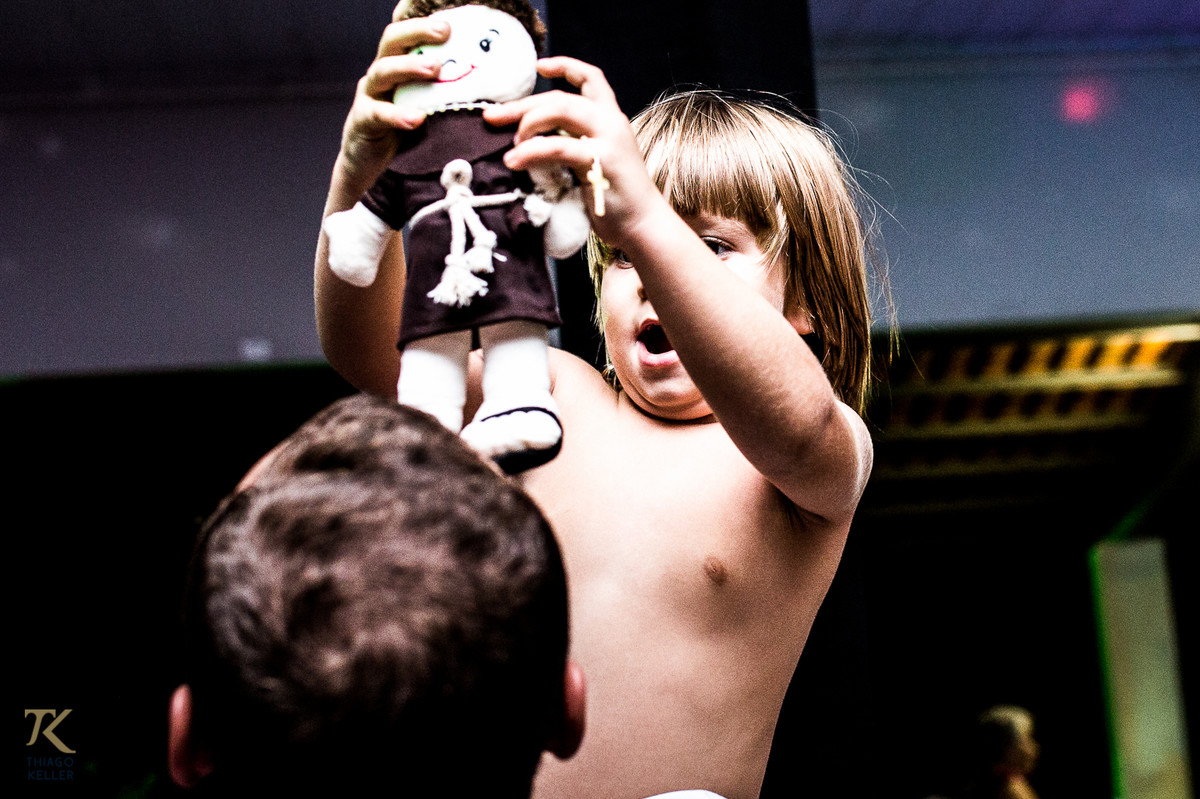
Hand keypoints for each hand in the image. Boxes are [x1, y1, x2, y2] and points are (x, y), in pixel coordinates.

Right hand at [337, 7, 449, 186]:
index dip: (421, 18)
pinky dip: (397, 114)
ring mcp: (369, 95)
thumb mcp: (431, 109)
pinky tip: (416, 118)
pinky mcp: (362, 121)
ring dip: (409, 66)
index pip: (408, 34)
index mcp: (400, 65)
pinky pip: (377, 114)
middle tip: (446, 31)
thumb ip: (453, 94)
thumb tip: (498, 88)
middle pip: (393, 40)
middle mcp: (382, 74)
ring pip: (383, 70)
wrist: (368, 166)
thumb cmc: (407, 136)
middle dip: (418, 31)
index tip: (450, 15)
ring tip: (434, 68)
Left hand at [482, 57, 668, 251]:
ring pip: (561, 109)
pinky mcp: (600, 162)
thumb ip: (574, 143)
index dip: (565, 66)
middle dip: (522, 104)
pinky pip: (557, 147)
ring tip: (511, 145)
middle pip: (562, 97)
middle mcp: (611, 122)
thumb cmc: (616, 199)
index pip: (591, 78)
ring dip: (528, 122)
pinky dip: (531, 151)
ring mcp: (607, 140)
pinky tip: (514, 161)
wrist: (644, 226)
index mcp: (611, 118)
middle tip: (491, 116)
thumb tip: (532, 139)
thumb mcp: (596, 161)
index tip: (539, 66)